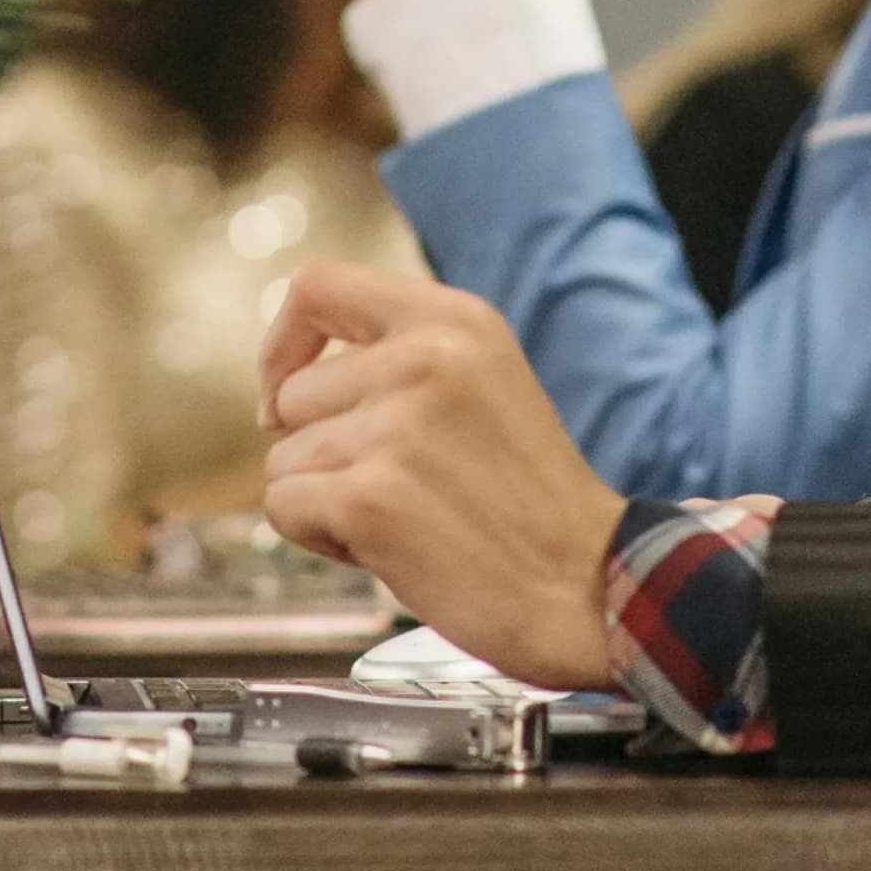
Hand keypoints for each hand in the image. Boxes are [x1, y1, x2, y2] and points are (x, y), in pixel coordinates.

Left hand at [258, 257, 625, 689]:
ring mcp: (395, 428)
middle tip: (403, 483)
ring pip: (284, 460)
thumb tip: (283, 385)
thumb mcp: (481, 382)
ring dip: (327, 499)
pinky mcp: (370, 497)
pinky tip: (390, 546)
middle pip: (291, 395)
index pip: (315, 284)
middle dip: (324, 449)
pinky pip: (285, 509)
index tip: (286, 392)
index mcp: (455, 320)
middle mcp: (424, 359)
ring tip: (410, 515)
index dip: (282, 342)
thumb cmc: (528, 500)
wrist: (587, 585)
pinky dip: (323, 538)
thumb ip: (400, 357)